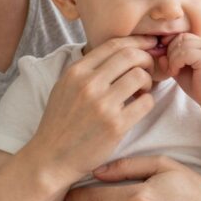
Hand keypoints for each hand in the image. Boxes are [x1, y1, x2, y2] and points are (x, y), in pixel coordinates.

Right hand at [25, 36, 156, 186]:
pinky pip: (146, 102)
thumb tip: (119, 52)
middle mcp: (88, 84)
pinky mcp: (115, 125)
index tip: (149, 45)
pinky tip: (140, 106)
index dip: (137, 42)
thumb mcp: (65, 87)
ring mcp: (102, 105)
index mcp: (76, 72)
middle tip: (149, 69)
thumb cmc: (61, 123)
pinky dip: (148, 101)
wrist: (51, 158)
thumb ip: (87, 69)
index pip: (113, 44)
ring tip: (141, 91)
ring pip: (140, 76)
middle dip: (146, 59)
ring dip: (148, 81)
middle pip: (130, 56)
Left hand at [161, 33, 200, 105]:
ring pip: (181, 45)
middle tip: (170, 68)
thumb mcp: (180, 72)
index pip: (182, 36)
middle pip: (180, 38)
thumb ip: (170, 62)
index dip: (170, 46)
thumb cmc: (200, 87)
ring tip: (173, 72)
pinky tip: (176, 72)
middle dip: (170, 52)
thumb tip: (159, 54)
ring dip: (172, 59)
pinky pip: (184, 54)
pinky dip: (176, 62)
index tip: (166, 61)